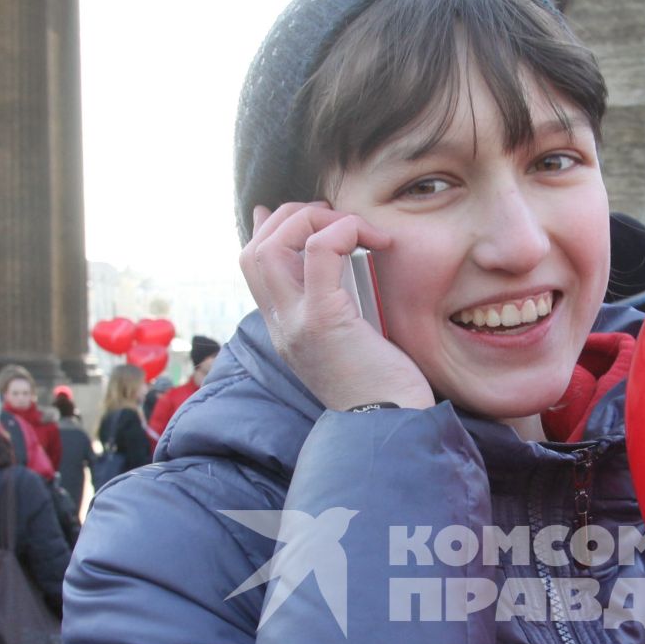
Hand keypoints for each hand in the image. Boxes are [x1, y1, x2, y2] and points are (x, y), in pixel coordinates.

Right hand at [240, 201, 434, 411]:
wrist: (391, 428)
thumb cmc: (385, 387)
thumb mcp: (351, 342)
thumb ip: (340, 308)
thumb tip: (344, 272)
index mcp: (284, 329)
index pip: (253, 265)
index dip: (273, 228)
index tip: (311, 215)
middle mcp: (281, 325)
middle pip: (254, 249)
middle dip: (293, 218)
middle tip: (339, 221)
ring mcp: (296, 323)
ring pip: (273, 244)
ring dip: (313, 220)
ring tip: (355, 229)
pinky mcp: (323, 320)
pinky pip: (319, 252)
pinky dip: (343, 231)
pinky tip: (375, 241)